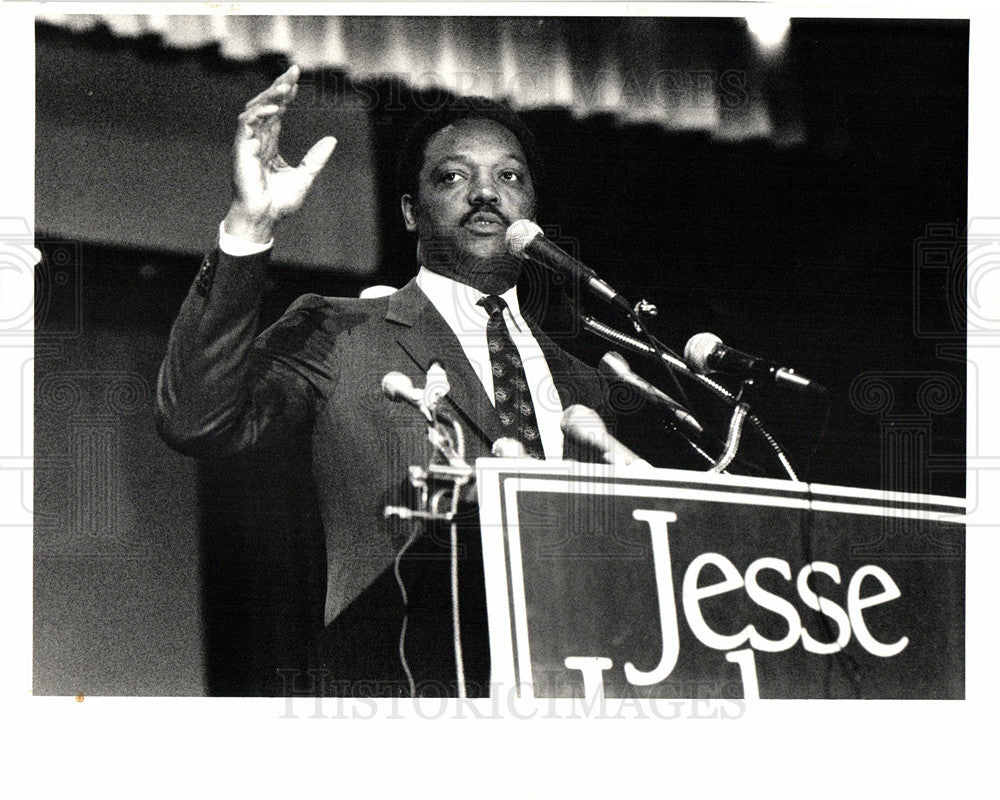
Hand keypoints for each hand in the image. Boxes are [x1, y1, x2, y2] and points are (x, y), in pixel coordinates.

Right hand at [224, 64, 336, 242]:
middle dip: (278, 87)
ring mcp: (247, 143)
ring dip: (269, 95)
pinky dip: (259, 114)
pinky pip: (246, 125)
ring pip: (255, 109)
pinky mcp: (241, 149)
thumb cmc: (280, 202)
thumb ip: (315, 158)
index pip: (276, 111)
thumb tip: (331, 140)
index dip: (285, 95)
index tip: (297, 79)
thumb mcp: (305, 176)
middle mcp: (257, 139)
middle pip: (266, 105)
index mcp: (269, 143)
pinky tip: (274, 108)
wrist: (265, 217)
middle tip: (293, 72)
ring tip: (285, 85)